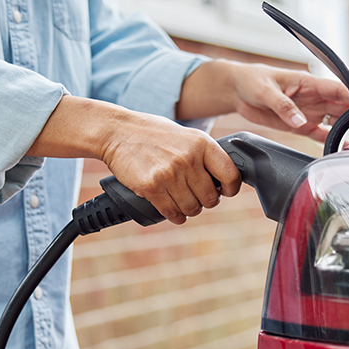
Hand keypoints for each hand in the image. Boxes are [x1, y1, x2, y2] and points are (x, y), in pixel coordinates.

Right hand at [27, 96, 240, 224]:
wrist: (118, 132)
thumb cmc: (153, 134)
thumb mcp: (186, 135)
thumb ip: (204, 155)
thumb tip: (223, 179)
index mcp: (202, 144)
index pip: (231, 175)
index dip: (231, 189)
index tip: (225, 191)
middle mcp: (189, 159)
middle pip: (211, 198)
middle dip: (205, 201)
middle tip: (197, 196)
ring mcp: (170, 174)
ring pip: (192, 209)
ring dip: (189, 210)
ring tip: (182, 202)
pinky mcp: (152, 187)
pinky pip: (172, 213)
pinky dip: (175, 216)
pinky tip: (173, 211)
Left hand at [177, 60, 348, 142]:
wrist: (237, 90)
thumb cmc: (252, 81)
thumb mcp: (265, 91)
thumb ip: (283, 106)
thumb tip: (301, 122)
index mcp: (310, 82)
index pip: (341, 91)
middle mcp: (315, 97)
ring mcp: (311, 111)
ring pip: (341, 120)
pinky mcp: (302, 124)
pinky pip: (324, 134)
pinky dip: (338, 141)